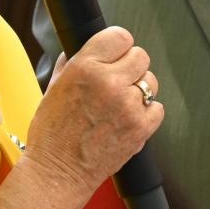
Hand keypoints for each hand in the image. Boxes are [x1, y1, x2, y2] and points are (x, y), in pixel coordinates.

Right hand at [25, 26, 162, 200]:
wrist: (58, 172)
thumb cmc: (52, 134)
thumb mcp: (53, 87)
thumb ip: (72, 62)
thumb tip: (84, 47)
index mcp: (85, 67)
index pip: (120, 36)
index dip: (118, 46)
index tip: (115, 54)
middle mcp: (109, 82)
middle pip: (140, 56)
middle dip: (130, 66)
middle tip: (118, 81)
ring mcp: (128, 105)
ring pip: (151, 81)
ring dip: (139, 90)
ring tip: (120, 104)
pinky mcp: (141, 127)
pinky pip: (157, 108)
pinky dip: (146, 113)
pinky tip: (128, 119)